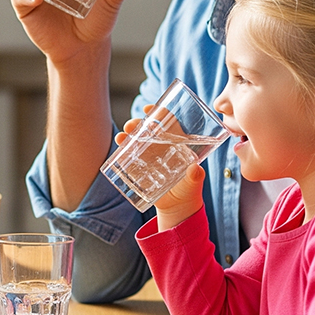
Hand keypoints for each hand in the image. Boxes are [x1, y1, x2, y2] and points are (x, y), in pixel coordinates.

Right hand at [116, 106, 205, 229]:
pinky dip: (122, 149)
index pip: (168, 123)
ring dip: (127, 135)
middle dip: (137, 123)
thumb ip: (195, 177)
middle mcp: (161, 147)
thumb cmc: (189, 191)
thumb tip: (196, 170)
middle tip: (131, 125)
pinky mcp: (140, 167)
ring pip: (136, 140)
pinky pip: (129, 156)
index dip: (159, 113)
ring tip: (122, 137)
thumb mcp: (193, 183)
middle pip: (148, 129)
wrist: (177, 206)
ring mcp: (149, 156)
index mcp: (177, 144)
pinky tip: (119, 146)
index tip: (149, 108)